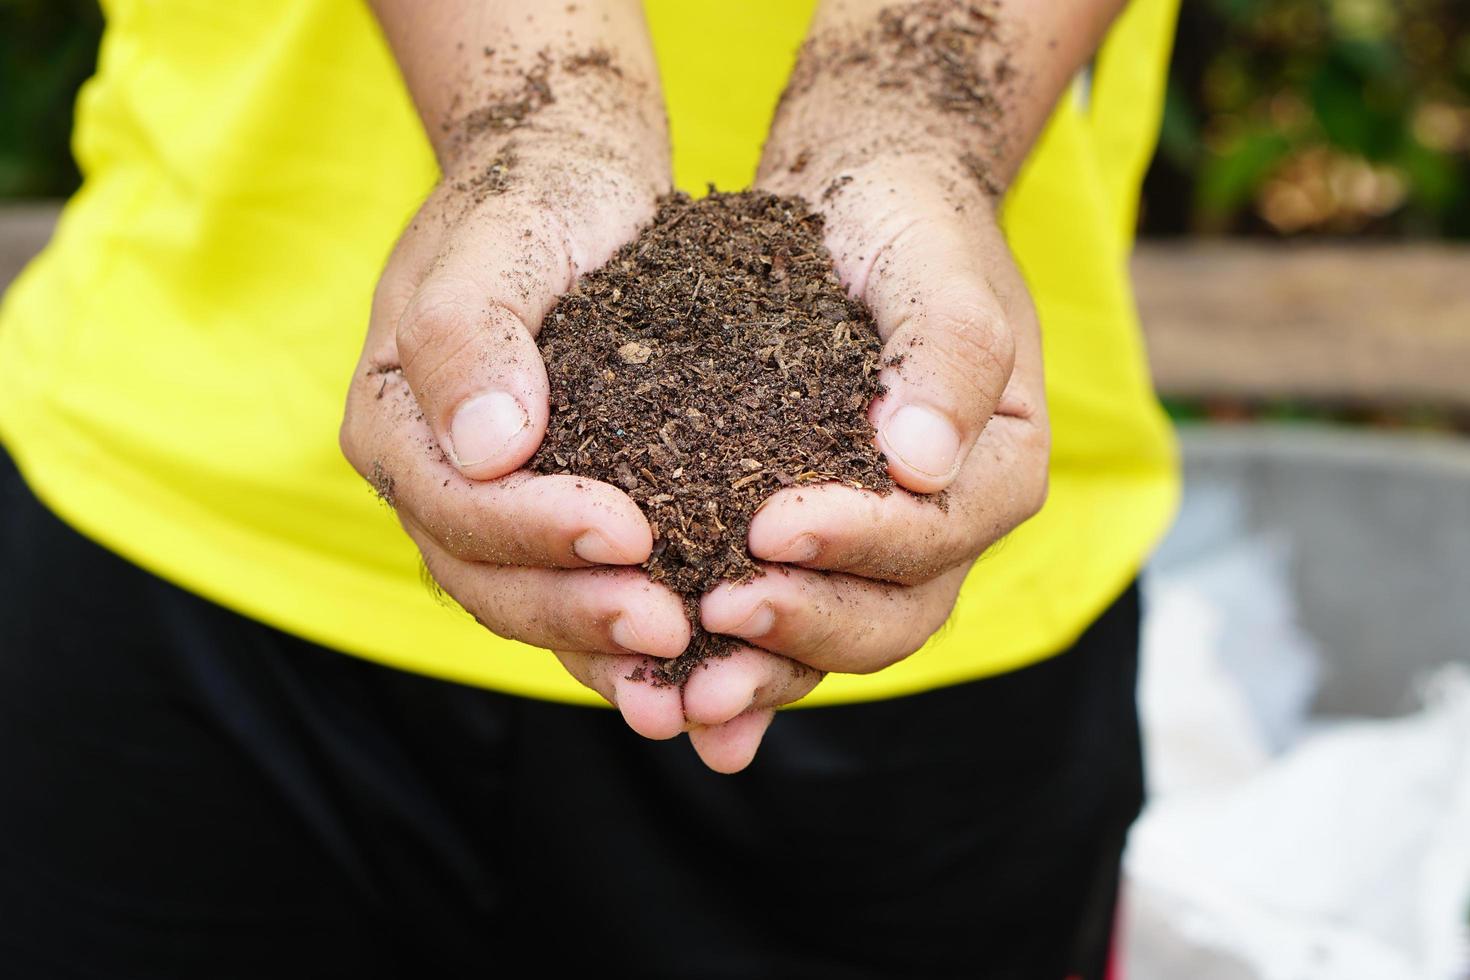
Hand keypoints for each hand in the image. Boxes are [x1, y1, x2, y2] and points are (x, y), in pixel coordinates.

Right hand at [341, 31, 818, 770]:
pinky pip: (578, 591)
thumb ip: (470, 335)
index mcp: (395, 422)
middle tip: (667, 625)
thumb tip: (487, 448)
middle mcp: (433, 481)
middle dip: (576, 610)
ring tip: (684, 680)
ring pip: (531, 604)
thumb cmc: (533, 199)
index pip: (454, 506)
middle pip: (488, 579)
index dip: (535, 532)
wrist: (571, 185)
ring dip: (602, 648)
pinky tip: (694, 664)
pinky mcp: (551, 517)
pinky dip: (624, 636)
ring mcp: (490, 509)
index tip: (631, 533)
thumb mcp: (498, 242)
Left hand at [699, 154, 1049, 677]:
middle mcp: (951, 526)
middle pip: (895, 614)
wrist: (863, 205)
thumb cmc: (907, 224)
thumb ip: (947, 353)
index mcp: (999, 468)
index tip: (769, 527)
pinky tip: (681, 702)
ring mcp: (885, 547)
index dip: (857, 542)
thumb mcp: (937, 263)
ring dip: (768, 672)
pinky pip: (791, 619)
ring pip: (840, 637)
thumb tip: (924, 463)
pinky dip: (745, 668)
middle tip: (716, 612)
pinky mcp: (824, 550)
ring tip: (689, 697)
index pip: (936, 534)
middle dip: (807, 624)